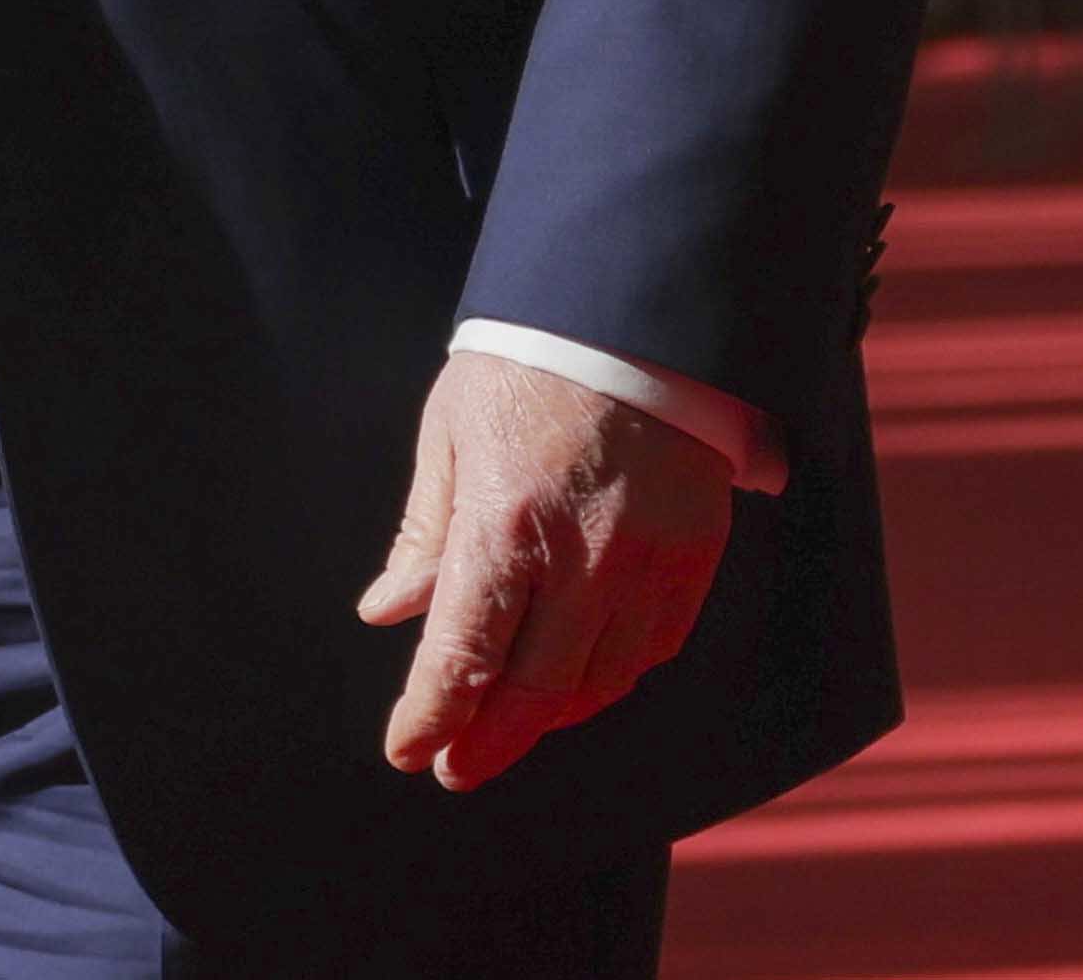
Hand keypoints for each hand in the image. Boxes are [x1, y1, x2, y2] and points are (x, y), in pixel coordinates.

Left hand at [361, 347, 733, 790]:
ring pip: (599, 681)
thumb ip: (425, 533)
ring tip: (507, 729)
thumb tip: (387, 610)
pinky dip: (612, 678)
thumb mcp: (452, 434)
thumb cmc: (527, 367)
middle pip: (535, 689)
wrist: (636, 315)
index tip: (407, 750)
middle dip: (487, 740)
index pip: (465, 654)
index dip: (432, 715)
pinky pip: (654, 647)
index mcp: (508, 521)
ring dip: (549, 718)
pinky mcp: (695, 555)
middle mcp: (584, 555)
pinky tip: (579, 683)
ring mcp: (649, 561)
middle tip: (452, 767)